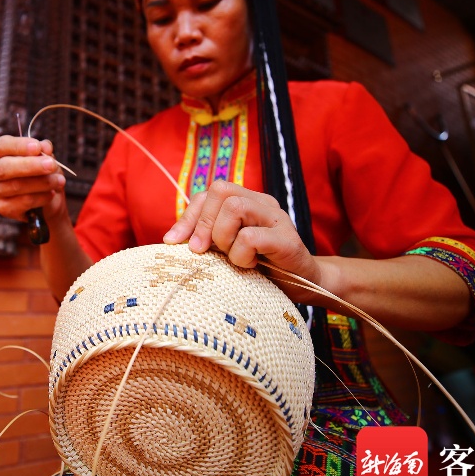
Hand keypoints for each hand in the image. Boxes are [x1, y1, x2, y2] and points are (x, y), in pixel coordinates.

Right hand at [0, 136, 66, 222]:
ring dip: (42, 183)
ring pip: (16, 186)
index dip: (19, 146)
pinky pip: (23, 202)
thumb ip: (44, 150)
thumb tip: (45, 147)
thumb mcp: (46, 158)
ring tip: (59, 181)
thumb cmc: (42, 174)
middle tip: (51, 165)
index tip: (37, 147)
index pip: (2, 146)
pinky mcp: (3, 208)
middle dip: (31, 165)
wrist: (47, 201)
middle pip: (5, 167)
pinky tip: (51, 194)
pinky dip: (41, 197)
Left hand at [162, 180, 322, 298]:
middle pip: (221, 190)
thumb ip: (206, 239)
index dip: (188, 217)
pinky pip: (250, 237)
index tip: (174, 242)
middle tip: (204, 251)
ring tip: (233, 258)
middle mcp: (263, 203)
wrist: (303, 286)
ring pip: (234, 207)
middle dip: (204, 223)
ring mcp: (277, 219)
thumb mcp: (227, 250)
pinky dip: (241, 255)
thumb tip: (171, 239)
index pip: (209, 193)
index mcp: (247, 201)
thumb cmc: (261, 269)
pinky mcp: (287, 240)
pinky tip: (250, 266)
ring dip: (223, 238)